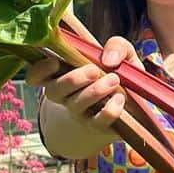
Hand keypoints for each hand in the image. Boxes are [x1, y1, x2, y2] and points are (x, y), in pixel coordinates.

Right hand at [25, 36, 143, 132]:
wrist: (136, 108)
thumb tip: (108, 60)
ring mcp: (81, 112)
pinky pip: (98, 121)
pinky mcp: (98, 126)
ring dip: (94, 91)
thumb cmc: (121, 74)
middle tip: (94, 70)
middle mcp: (68, 95)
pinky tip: (119, 98)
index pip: (38, 75)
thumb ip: (117, 46)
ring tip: (114, 79)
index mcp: (65, 74)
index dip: (39, 70)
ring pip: (76, 104)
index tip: (55, 62)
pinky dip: (109, 109)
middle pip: (53, 91)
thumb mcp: (123, 54)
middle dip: (72, 79)